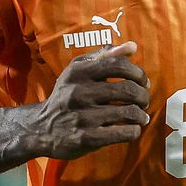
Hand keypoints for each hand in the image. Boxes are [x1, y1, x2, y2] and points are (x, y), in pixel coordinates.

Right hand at [32, 41, 151, 159]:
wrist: (41, 128)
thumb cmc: (67, 95)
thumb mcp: (78, 70)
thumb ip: (104, 57)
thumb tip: (132, 47)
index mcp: (78, 72)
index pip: (118, 65)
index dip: (138, 72)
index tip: (143, 81)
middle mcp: (79, 92)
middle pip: (127, 89)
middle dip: (143, 95)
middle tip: (144, 100)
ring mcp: (82, 116)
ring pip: (128, 112)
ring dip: (141, 114)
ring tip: (141, 116)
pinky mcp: (86, 138)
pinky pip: (121, 133)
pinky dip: (133, 130)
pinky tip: (133, 129)